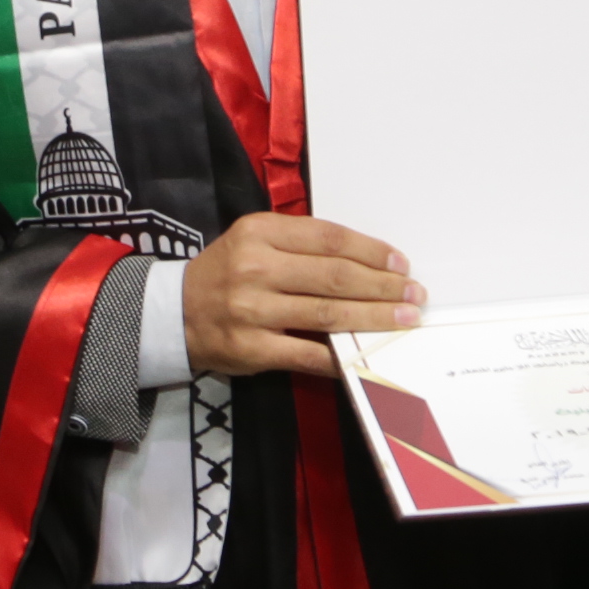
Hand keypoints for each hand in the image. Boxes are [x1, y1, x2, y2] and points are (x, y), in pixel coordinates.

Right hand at [183, 213, 425, 377]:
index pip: (328, 239)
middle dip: (381, 287)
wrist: (174, 312)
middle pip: (334, 276)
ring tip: (403, 319)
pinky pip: (308, 353)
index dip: (370, 251)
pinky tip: (366, 355)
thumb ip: (301, 245)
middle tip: (413, 295)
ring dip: (373, 317)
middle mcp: (256, 267)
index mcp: (260, 232)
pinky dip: (341, 356)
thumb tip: (365, 262)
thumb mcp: (254, 240)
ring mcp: (253, 310)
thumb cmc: (227, 272)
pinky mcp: (252, 348)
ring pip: (328, 313)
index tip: (400, 264)